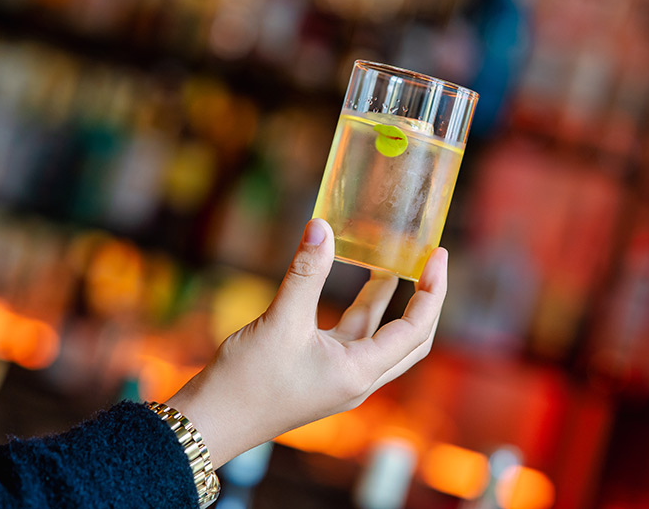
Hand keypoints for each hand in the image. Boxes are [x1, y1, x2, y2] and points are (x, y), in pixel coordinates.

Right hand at [167, 218, 447, 465]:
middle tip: (430, 262)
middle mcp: (358, 380)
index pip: (415, 330)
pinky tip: (357, 286)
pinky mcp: (320, 374)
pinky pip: (353, 339)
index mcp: (359, 372)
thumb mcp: (280, 320)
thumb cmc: (246, 380)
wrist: (211, 422)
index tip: (437, 256)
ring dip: (389, 302)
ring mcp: (340, 379)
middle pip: (411, 340)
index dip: (432, 292)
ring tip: (395, 263)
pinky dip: (362, 312)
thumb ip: (305, 272)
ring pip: (380, 338)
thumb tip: (322, 226)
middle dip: (424, 300)